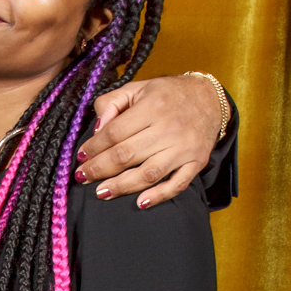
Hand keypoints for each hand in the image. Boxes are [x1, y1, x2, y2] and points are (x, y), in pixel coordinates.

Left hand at [73, 74, 222, 208]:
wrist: (210, 98)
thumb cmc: (168, 94)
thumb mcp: (138, 88)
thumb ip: (112, 102)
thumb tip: (97, 129)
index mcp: (152, 106)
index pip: (115, 132)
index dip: (94, 147)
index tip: (81, 156)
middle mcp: (169, 127)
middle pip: (127, 154)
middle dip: (100, 168)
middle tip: (83, 176)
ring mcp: (184, 147)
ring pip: (148, 173)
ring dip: (122, 186)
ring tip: (102, 192)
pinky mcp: (196, 162)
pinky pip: (177, 184)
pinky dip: (159, 195)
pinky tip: (140, 202)